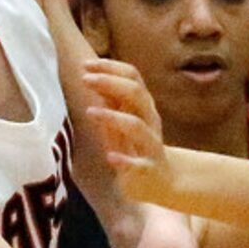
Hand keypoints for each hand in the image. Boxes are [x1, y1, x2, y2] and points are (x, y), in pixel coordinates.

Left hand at [83, 59, 171, 202]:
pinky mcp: (148, 171)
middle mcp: (150, 122)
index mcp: (144, 107)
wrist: (163, 182)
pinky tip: (110, 157)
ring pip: (136, 126)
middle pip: (136, 94)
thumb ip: (111, 101)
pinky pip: (138, 165)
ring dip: (112, 117)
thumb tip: (91, 76)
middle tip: (85, 79)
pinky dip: (124, 160)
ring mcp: (151, 146)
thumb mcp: (125, 120)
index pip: (132, 77)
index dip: (110, 68)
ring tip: (90, 112)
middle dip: (109, 83)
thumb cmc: (138, 147)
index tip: (86, 65)